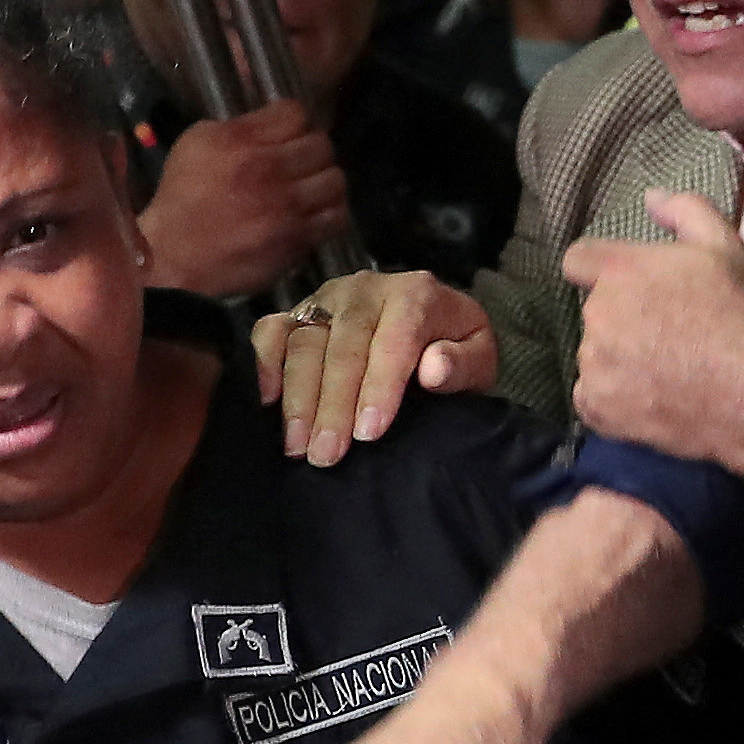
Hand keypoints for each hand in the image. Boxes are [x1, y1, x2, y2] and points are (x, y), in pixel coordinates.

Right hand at [140, 102, 357, 297]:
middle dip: (312, 150)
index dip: (294, 122)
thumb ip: (238, 127)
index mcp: (240, 139)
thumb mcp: (196, 144)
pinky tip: (315, 213)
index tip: (288, 133)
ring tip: (311, 188)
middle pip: (321, 144)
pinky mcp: (296, 237)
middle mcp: (267, 167)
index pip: (295, 113)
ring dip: (325, 181)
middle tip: (301, 162)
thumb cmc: (182, 196)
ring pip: (335, 179)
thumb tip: (272, 122)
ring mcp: (285, 204)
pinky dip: (330, 213)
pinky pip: (336, 216)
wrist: (175, 255)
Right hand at [255, 269, 495, 464]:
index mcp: (417, 294)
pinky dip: (265, 363)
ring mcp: (328, 298)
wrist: (433, 326)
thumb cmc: (453, 350)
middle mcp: (367, 289)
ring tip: (298, 446)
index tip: (369, 433)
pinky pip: (271, 330)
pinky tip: (268, 402)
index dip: (380, 387)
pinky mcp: (299, 310)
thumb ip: (464, 364)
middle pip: (344, 345)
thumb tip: (435, 369)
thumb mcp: (478, 358)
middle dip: (334, 404)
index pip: (395, 340)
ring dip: (299, 398)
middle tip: (327, 454)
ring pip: (304, 342)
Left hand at [565, 191, 743, 470]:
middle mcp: (598, 315)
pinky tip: (656, 400)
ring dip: (621, 360)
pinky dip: (617, 400)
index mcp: (622, 270)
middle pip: (596, 312)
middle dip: (624, 318)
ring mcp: (595, 366)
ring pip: (596, 356)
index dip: (604, 270)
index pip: (578, 260)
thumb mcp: (729, 249)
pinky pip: (594, 398)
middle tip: (672, 334)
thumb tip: (650, 198)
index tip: (636, 288)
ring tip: (670, 372)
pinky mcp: (599, 409)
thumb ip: (685, 211)